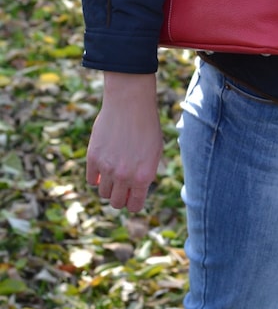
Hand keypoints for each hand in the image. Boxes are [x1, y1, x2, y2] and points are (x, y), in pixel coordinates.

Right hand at [86, 73, 162, 211]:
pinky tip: (102, 166)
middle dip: (120, 196)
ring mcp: (107, 168)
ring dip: (108, 186)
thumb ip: (145, 174)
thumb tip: (135, 191)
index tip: (132, 195)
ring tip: (114, 171)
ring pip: (103, 193)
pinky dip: (96, 176)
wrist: (130, 102)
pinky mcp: (93, 158)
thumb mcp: (155, 152)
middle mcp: (125, 176)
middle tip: (122, 184)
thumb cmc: (146, 125)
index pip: (134, 206)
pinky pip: (91, 180)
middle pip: (116, 203)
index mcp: (143, 176)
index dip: (133, 202)